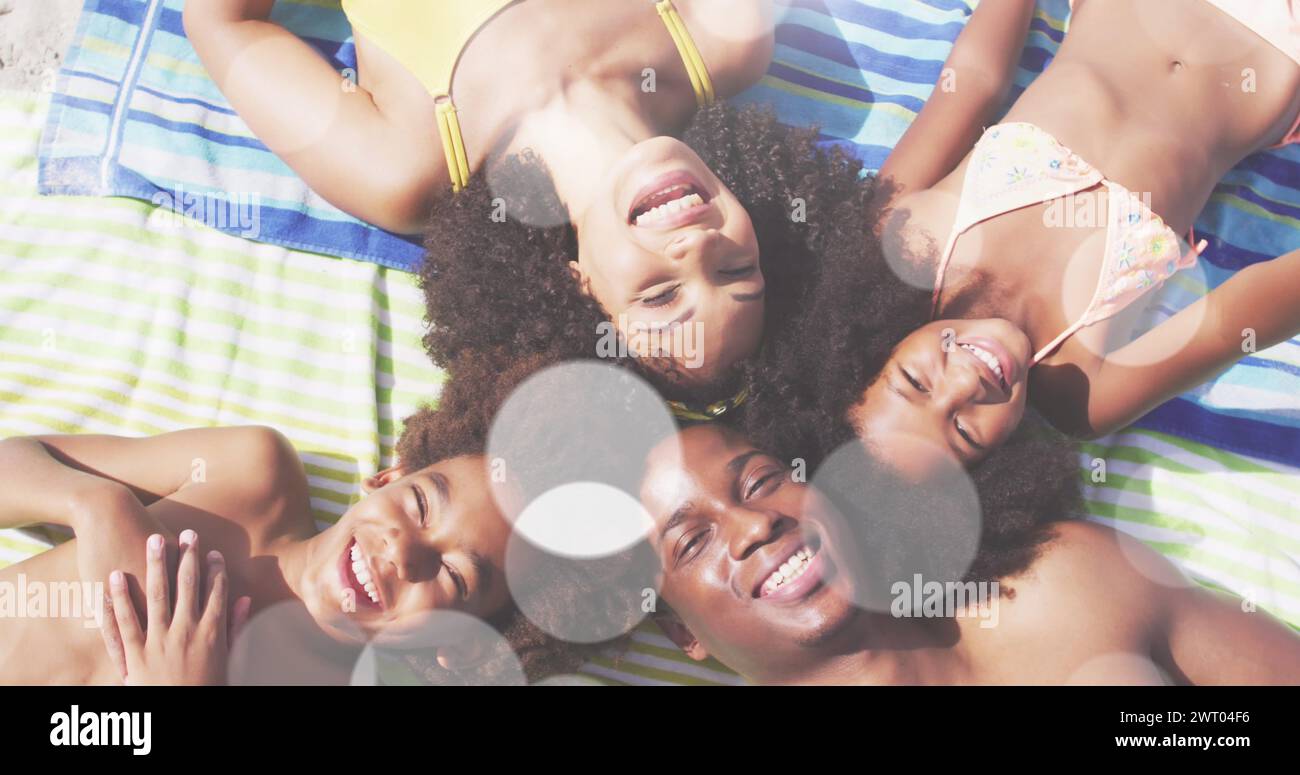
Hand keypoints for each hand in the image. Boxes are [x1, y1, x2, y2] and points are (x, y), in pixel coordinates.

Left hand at [99, 530, 250, 684]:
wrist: (181, 716)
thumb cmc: (208, 690)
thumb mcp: (228, 660)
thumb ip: (235, 627)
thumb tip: (245, 600)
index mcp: (212, 632)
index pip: (216, 591)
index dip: (215, 569)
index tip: (213, 552)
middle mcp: (186, 631)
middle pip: (188, 585)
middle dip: (189, 557)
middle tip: (188, 534)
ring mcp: (159, 641)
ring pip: (157, 594)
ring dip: (157, 564)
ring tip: (155, 540)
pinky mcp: (136, 654)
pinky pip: (126, 621)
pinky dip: (120, 598)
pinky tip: (117, 576)